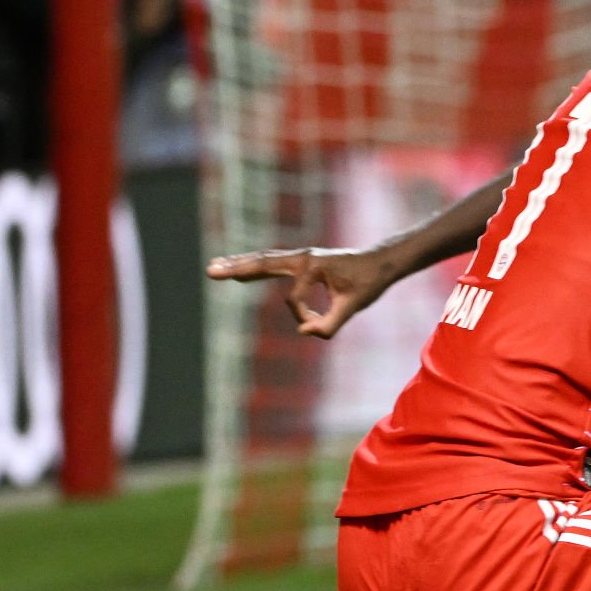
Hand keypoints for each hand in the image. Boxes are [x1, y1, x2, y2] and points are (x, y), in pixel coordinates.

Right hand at [205, 246, 400, 338]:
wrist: (379, 262)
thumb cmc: (369, 282)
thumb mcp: (354, 305)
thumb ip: (331, 323)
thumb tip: (305, 334)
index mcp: (314, 265)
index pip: (294, 298)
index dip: (304, 317)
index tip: (318, 325)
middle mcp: (303, 257)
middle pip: (263, 263)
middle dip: (237, 269)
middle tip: (211, 271)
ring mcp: (301, 257)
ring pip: (264, 261)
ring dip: (238, 265)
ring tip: (213, 268)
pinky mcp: (301, 262)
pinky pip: (272, 264)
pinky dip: (254, 266)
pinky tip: (238, 271)